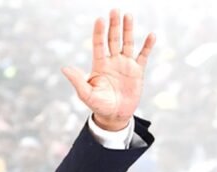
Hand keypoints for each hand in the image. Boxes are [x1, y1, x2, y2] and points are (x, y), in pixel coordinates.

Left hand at [62, 9, 155, 130]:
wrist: (115, 115)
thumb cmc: (99, 105)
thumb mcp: (86, 94)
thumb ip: (77, 81)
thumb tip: (64, 68)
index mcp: (99, 64)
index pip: (98, 44)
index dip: (99, 32)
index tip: (99, 20)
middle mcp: (112, 61)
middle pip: (113, 39)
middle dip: (114, 25)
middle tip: (114, 10)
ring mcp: (125, 64)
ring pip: (127, 43)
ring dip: (128, 30)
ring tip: (128, 15)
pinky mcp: (137, 71)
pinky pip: (143, 56)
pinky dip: (147, 46)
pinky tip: (151, 35)